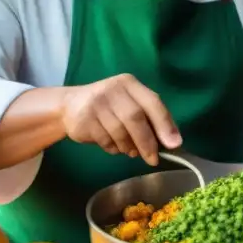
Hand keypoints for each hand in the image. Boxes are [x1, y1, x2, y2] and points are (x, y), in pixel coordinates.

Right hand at [62, 73, 181, 164]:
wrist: (68, 106)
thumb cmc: (108, 107)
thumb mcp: (129, 104)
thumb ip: (150, 118)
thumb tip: (173, 142)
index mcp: (129, 84)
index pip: (153, 102)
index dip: (165, 124)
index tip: (174, 144)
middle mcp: (113, 89)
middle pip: (136, 118)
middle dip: (147, 142)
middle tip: (153, 159)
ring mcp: (96, 103)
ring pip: (120, 132)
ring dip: (129, 147)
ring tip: (130, 151)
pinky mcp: (84, 119)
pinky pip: (105, 140)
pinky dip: (113, 148)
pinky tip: (112, 145)